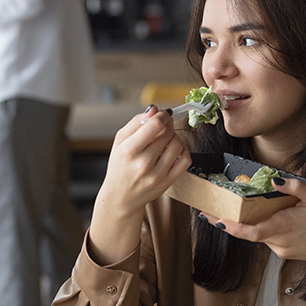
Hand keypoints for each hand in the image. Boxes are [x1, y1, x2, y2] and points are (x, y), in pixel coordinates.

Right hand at [88, 105, 191, 264]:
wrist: (121, 197)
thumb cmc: (119, 167)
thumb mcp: (119, 141)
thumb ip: (136, 122)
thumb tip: (154, 109)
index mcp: (129, 150)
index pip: (155, 125)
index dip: (162, 115)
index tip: (162, 114)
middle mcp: (143, 163)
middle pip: (167, 133)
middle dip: (167, 125)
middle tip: (163, 126)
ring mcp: (157, 175)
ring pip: (178, 144)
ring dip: (174, 137)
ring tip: (166, 139)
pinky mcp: (167, 182)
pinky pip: (185, 160)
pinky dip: (183, 151)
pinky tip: (173, 150)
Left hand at [199, 177, 305, 268]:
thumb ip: (295, 187)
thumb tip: (275, 180)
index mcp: (285, 227)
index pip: (251, 231)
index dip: (231, 227)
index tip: (214, 219)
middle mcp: (279, 241)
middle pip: (248, 233)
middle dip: (228, 223)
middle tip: (209, 211)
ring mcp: (281, 249)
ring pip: (256, 236)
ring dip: (244, 225)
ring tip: (228, 210)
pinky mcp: (283, 252)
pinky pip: (266, 238)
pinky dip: (258, 228)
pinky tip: (258, 217)